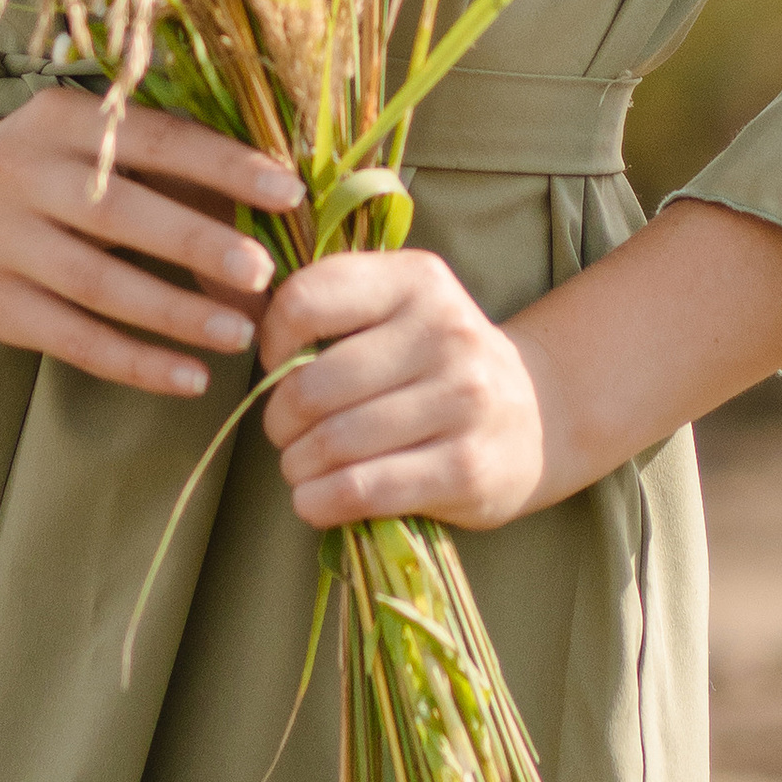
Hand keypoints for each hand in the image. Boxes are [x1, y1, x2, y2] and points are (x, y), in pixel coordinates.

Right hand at [0, 82, 303, 399]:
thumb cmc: (36, 165)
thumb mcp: (85, 141)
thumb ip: (166, 169)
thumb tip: (265, 211)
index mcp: (62, 119)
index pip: (154, 139)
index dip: (223, 164)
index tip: (289, 192)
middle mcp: (22, 173)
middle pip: (120, 213)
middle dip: (196, 243)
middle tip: (264, 273)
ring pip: (98, 285)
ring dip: (174, 313)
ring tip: (241, 336)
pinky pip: (73, 339)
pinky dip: (136, 361)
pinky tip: (190, 376)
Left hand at [257, 246, 555, 530]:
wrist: (544, 411)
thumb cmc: (442, 360)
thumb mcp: (402, 308)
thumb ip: (334, 305)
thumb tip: (237, 316)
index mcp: (417, 280)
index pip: (306, 300)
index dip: (272, 339)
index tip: (278, 363)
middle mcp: (444, 333)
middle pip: (313, 385)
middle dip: (280, 419)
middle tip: (285, 432)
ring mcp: (461, 401)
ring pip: (333, 442)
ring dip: (297, 465)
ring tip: (300, 467)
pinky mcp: (465, 468)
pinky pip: (363, 489)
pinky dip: (320, 501)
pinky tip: (316, 500)